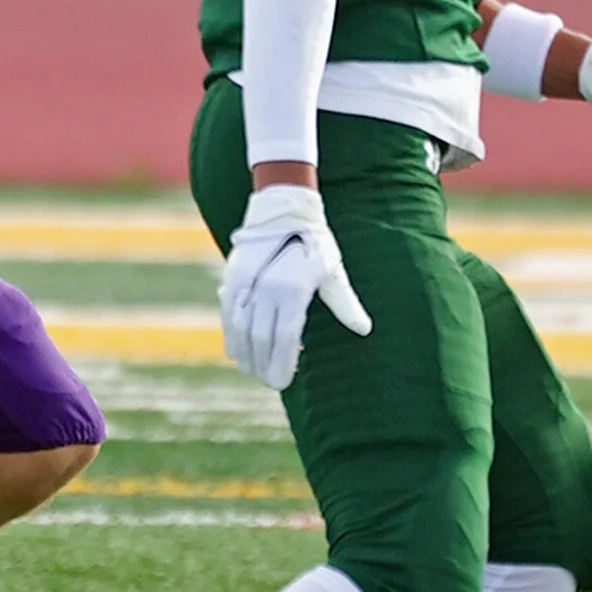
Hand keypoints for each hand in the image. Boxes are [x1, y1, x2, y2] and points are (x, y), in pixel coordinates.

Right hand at [217, 182, 371, 388]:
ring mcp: (246, 280)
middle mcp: (267, 286)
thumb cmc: (315, 243)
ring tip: (251, 371)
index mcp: (294, 288)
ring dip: (244, 353)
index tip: (283, 382)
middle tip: (270, 382)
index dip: (283, 363)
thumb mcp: (333, 271)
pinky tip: (235, 350)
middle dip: (264, 364)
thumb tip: (364, 328)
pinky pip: (227, 312)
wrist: (283, 209)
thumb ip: (345, 302)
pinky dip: (230, 334)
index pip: (286, 337)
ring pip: (240, 327)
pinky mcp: (232, 275)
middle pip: (261, 337)